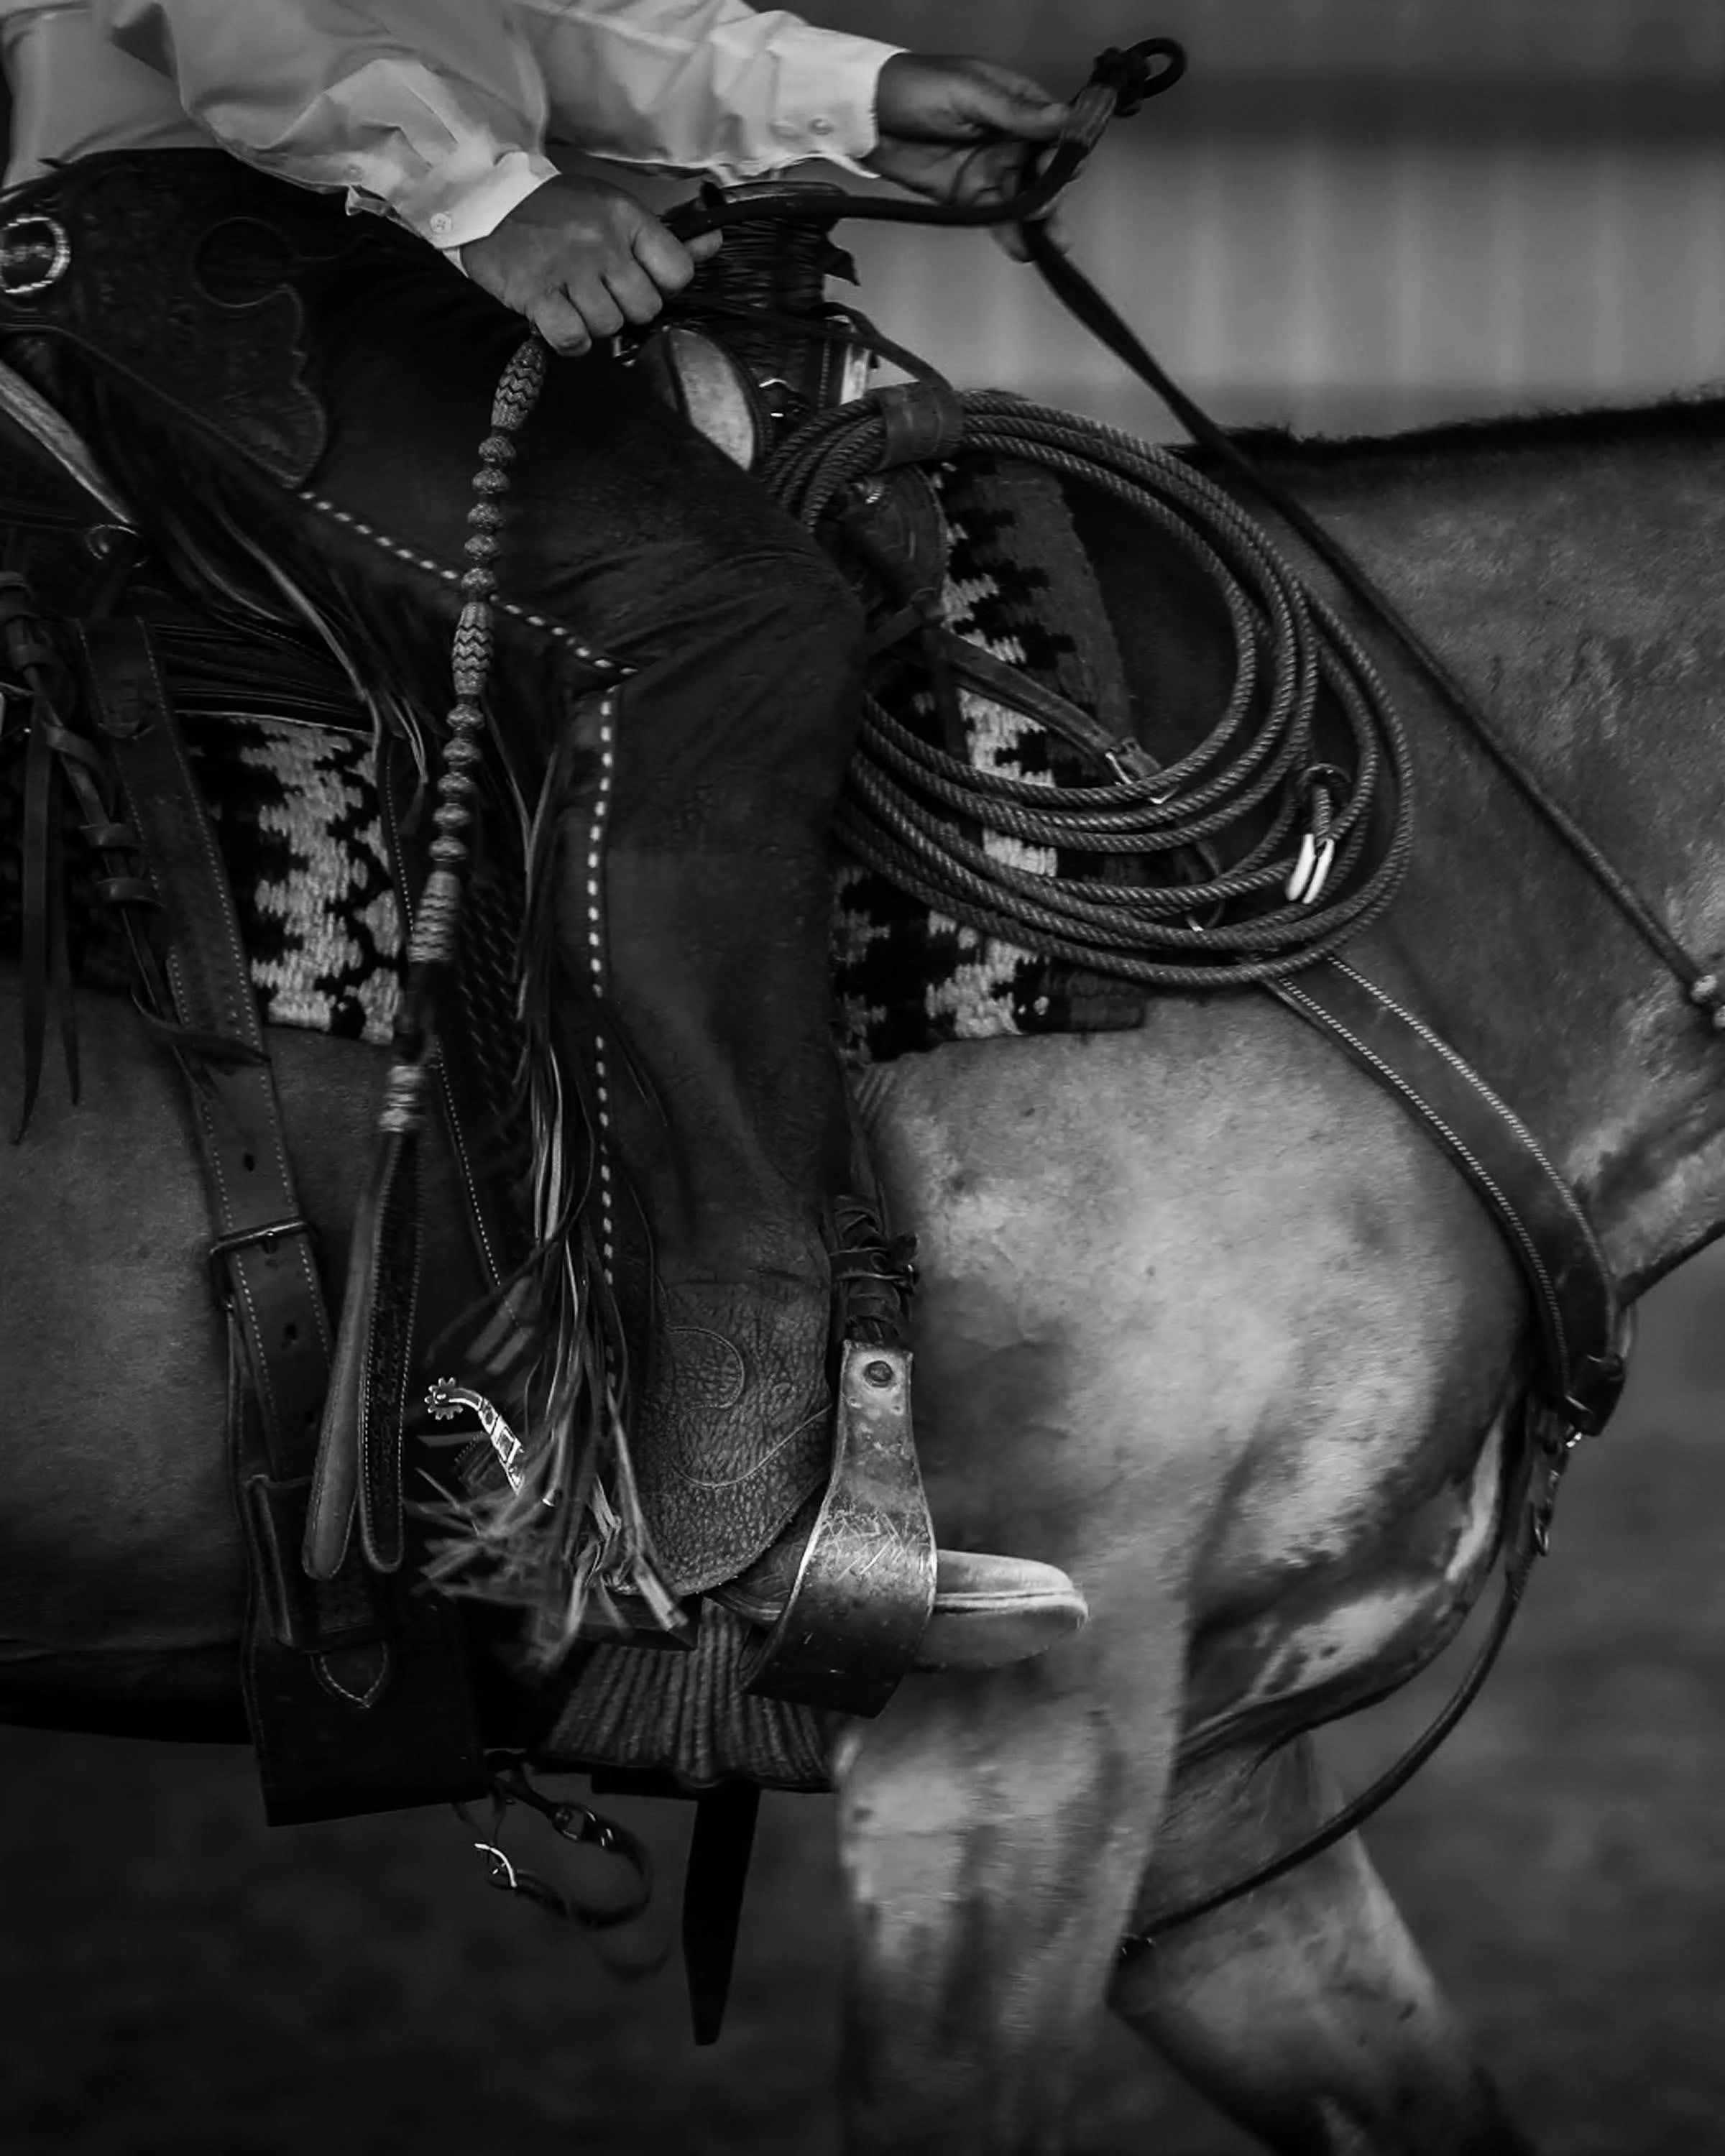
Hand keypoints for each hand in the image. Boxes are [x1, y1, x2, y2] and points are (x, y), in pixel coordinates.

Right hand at [461, 175, 721, 355]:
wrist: (486, 197)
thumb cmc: (554, 209)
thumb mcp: (612, 208)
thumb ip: (664, 237)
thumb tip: (714, 243)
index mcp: (625, 218)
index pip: (678, 271)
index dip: (663, 286)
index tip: (640, 280)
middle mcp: (603, 243)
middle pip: (645, 308)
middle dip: (626, 308)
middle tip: (598, 291)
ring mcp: (569, 269)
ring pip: (609, 326)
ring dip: (593, 323)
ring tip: (572, 300)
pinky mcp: (537, 293)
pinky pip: (574, 339)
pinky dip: (570, 340)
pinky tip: (559, 320)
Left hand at [864, 53, 1068, 232]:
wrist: (866, 116)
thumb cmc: (913, 88)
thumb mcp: (968, 92)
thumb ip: (1014, 112)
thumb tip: (1061, 118)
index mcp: (1015, 104)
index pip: (1056, 131)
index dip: (1064, 151)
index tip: (1058, 165)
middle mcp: (1008, 139)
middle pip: (1046, 172)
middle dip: (1052, 191)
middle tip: (1043, 205)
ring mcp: (990, 169)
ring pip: (1026, 200)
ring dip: (1040, 222)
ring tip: (1050, 242)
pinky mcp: (969, 196)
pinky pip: (996, 219)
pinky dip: (1011, 236)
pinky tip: (1023, 249)